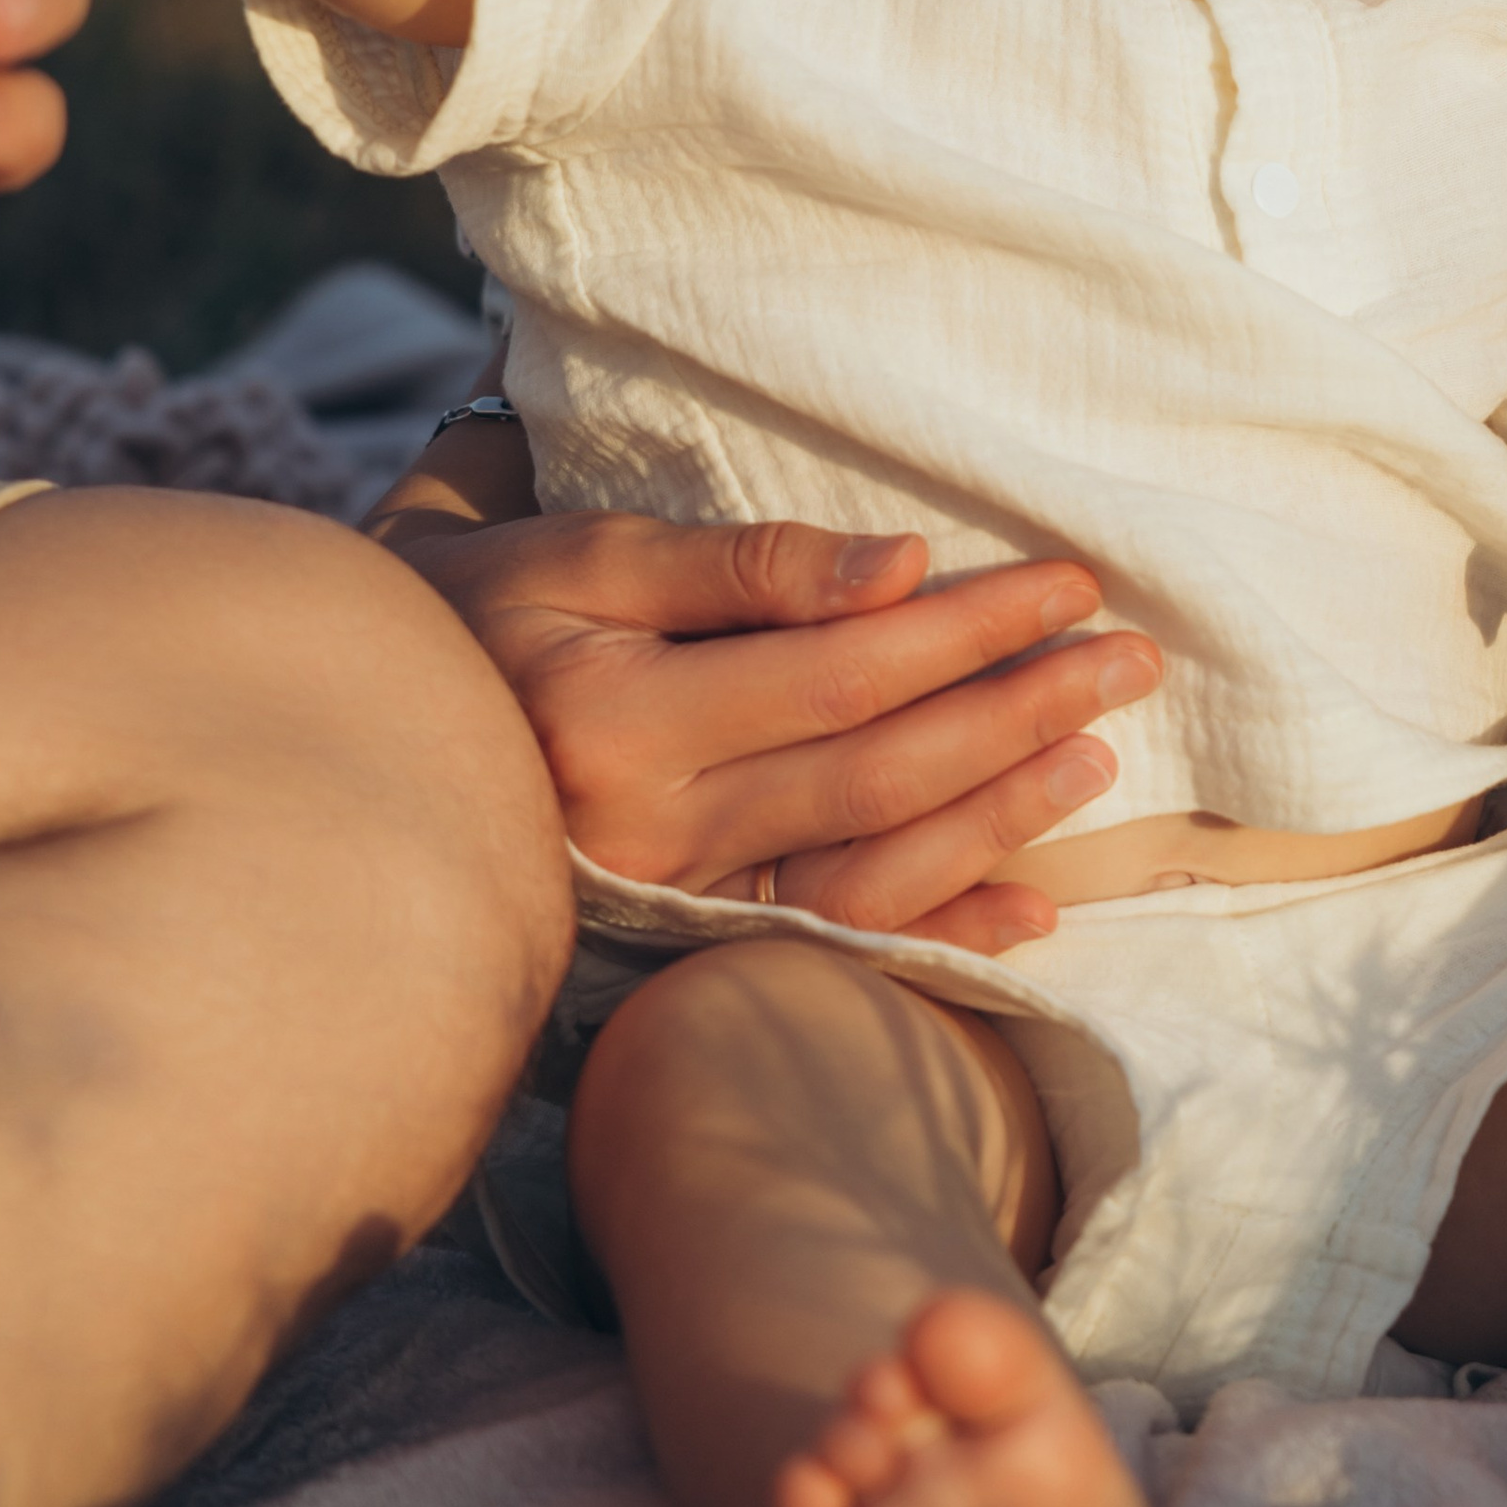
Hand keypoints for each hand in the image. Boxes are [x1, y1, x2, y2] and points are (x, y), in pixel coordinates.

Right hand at [373, 506, 1159, 957]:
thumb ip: (745, 568)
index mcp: (622, 722)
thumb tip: (901, 566)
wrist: (375, 740)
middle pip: (879, 772)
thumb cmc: (485, 614)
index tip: (1069, 581)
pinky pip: (835, 943)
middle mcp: (653, 836)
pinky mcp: (685, 948)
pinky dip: (943, 931)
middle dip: (1017, 714)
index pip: (842, 673)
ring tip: (1097, 755)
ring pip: (874, 865)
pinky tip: (1039, 912)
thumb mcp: (590, 558)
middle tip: (1131, 660)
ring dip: (1001, 816)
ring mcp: (672, 907)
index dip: (966, 628)